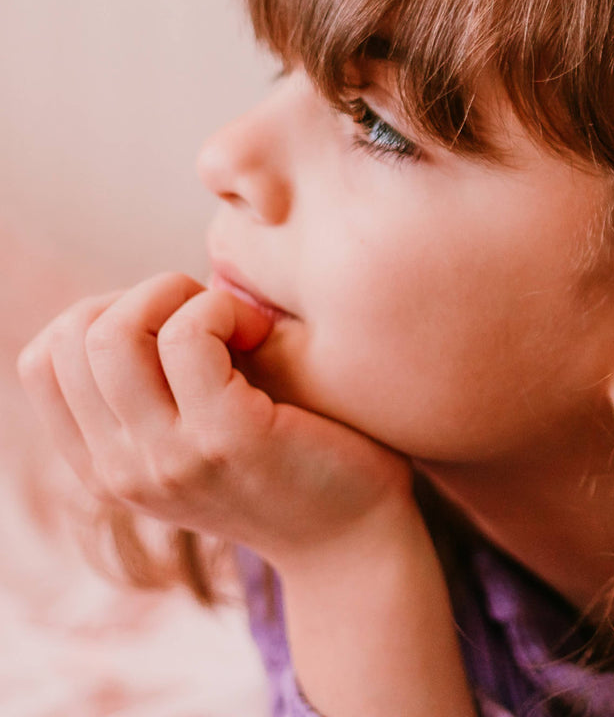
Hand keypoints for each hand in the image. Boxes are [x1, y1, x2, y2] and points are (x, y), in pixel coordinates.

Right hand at [17, 273, 413, 568]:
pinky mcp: (226, 437)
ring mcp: (168, 458)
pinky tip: (263, 331)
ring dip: (181, 294)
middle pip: (73, 336)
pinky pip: (191, 333)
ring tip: (238, 321)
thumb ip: (154, 389)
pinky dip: (224, 307)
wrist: (354, 537)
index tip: (174, 324)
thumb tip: (143, 296)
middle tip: (214, 314)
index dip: (106, 313)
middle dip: (146, 293)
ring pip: (115, 331)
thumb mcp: (196, 433)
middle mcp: (121, 470)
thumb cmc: (289, 461)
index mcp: (104, 467)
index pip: (42, 361)